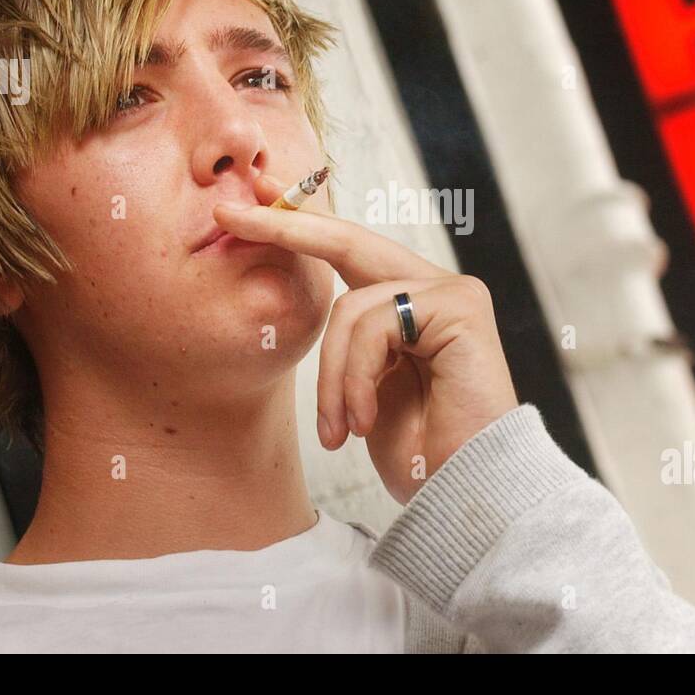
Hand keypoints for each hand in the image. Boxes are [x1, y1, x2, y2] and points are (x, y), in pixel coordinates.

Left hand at [213, 174, 519, 504]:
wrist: (465, 494)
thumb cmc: (418, 453)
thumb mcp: (363, 388)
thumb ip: (347, 341)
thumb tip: (288, 290)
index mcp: (413, 304)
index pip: (351, 252)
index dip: (302, 223)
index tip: (254, 199)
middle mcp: (437, 289)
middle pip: (349, 242)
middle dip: (285, 225)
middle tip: (228, 215)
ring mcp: (453, 294)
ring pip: (351, 307)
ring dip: (331, 377)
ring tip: (338, 430)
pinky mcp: (461, 308)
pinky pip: (375, 325)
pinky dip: (354, 378)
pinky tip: (364, 420)